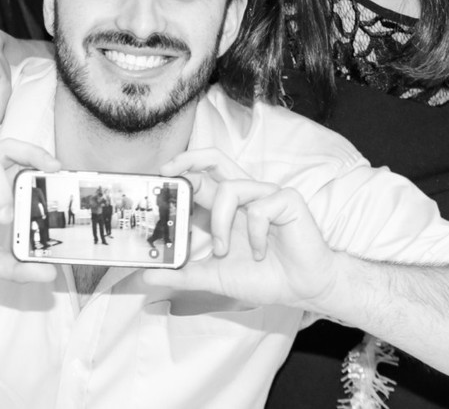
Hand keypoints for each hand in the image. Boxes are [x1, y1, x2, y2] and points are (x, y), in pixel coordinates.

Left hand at [144, 177, 335, 308]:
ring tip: (224, 251)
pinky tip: (261, 253)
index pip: (201, 177)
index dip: (180, 171)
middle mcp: (245, 195)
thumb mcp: (215, 277)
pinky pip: (260, 207)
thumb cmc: (263, 277)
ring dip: (220, 222)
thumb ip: (183, 274)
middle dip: (189, 159)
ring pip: (230, 188)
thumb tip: (146, 275)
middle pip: (215, 159)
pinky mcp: (287, 200)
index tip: (159, 178)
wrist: (302, 289)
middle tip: (170, 171)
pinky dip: (255, 235)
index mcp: (227, 207)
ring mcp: (266, 195)